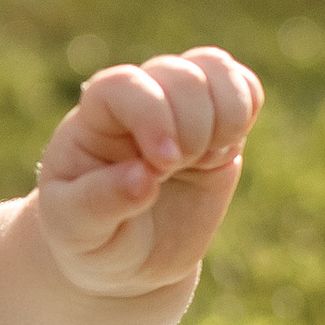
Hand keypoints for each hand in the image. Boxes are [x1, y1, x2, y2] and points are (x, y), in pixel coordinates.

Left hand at [35, 48, 263, 297]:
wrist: (127, 257)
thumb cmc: (91, 237)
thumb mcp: (78, 230)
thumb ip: (100, 203)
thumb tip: (143, 178)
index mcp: (94, 118)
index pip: (124, 84)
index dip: (152, 114)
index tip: (164, 165)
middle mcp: (139, 101)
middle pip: (179, 74)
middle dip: (192, 126)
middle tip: (175, 169)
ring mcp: (181, 108)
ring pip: (215, 68)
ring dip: (225, 115)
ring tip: (203, 160)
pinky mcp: (218, 126)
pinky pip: (244, 87)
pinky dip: (246, 111)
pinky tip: (221, 153)